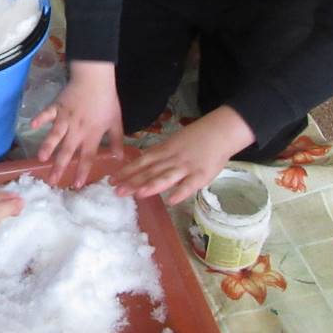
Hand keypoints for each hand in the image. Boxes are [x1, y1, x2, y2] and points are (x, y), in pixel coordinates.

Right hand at [31, 61, 123, 187]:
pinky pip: (47, 114)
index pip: (87, 156)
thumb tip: (118, 158)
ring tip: (41, 159)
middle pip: (67, 151)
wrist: (96, 79)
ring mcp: (65, 118)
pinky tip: (32, 126)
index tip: (76, 185)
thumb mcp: (116, 122)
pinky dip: (39, 119)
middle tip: (52, 181)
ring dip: (48, 147)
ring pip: (55, 135)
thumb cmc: (107, 101)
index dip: (82, 171)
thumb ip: (116, 140)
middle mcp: (77, 130)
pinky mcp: (57, 107)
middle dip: (59, 167)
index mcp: (92, 134)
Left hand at [111, 106, 254, 204]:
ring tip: (138, 194)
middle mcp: (171, 159)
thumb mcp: (173, 143)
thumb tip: (142, 164)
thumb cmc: (196, 138)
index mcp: (164, 151)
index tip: (111, 180)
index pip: (141, 162)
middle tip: (116, 191)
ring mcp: (186, 168)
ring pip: (166, 177)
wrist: (220, 131)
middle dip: (132, 181)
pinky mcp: (201, 175)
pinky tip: (170, 201)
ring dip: (152, 186)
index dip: (126, 171)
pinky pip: (190, 185)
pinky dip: (180, 192)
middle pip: (150, 171)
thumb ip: (159, 154)